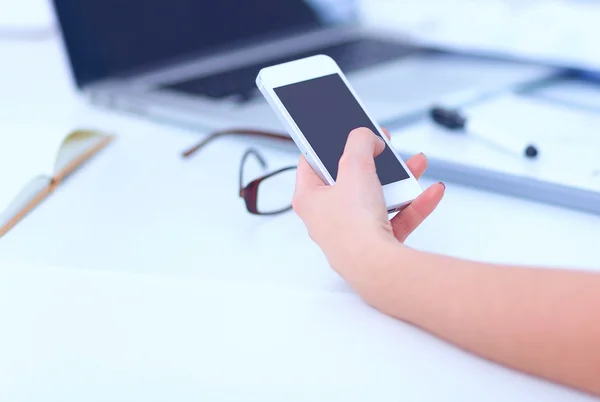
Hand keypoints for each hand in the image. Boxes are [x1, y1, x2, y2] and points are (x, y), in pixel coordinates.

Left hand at [293, 127, 444, 292]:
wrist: (376, 268)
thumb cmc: (353, 225)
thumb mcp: (355, 166)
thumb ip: (360, 142)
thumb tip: (366, 137)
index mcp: (309, 199)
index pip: (312, 162)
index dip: (329, 143)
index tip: (345, 132)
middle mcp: (327, 218)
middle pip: (350, 180)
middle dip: (374, 162)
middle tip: (384, 149)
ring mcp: (352, 233)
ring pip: (377, 198)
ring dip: (399, 181)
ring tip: (414, 165)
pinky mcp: (375, 246)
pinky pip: (396, 219)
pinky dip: (413, 205)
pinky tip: (430, 192)